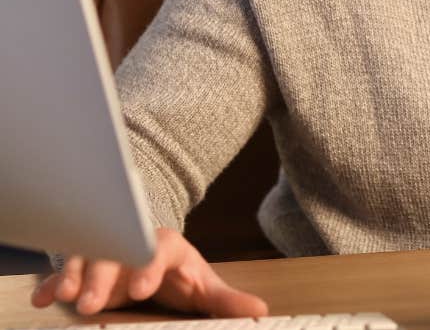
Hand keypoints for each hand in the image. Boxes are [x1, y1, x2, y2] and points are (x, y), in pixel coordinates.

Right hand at [30, 227, 268, 317]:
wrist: (150, 252)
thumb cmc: (177, 273)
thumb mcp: (202, 285)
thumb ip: (226, 300)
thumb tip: (260, 310)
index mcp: (164, 247)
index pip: (157, 250)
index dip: (149, 266)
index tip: (141, 288)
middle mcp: (131, 245)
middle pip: (116, 252)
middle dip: (103, 275)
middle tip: (91, 302)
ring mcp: (105, 254)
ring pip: (86, 256)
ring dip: (74, 276)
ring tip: (64, 296)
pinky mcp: (82, 269)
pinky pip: (64, 272)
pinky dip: (52, 283)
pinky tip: (43, 299)